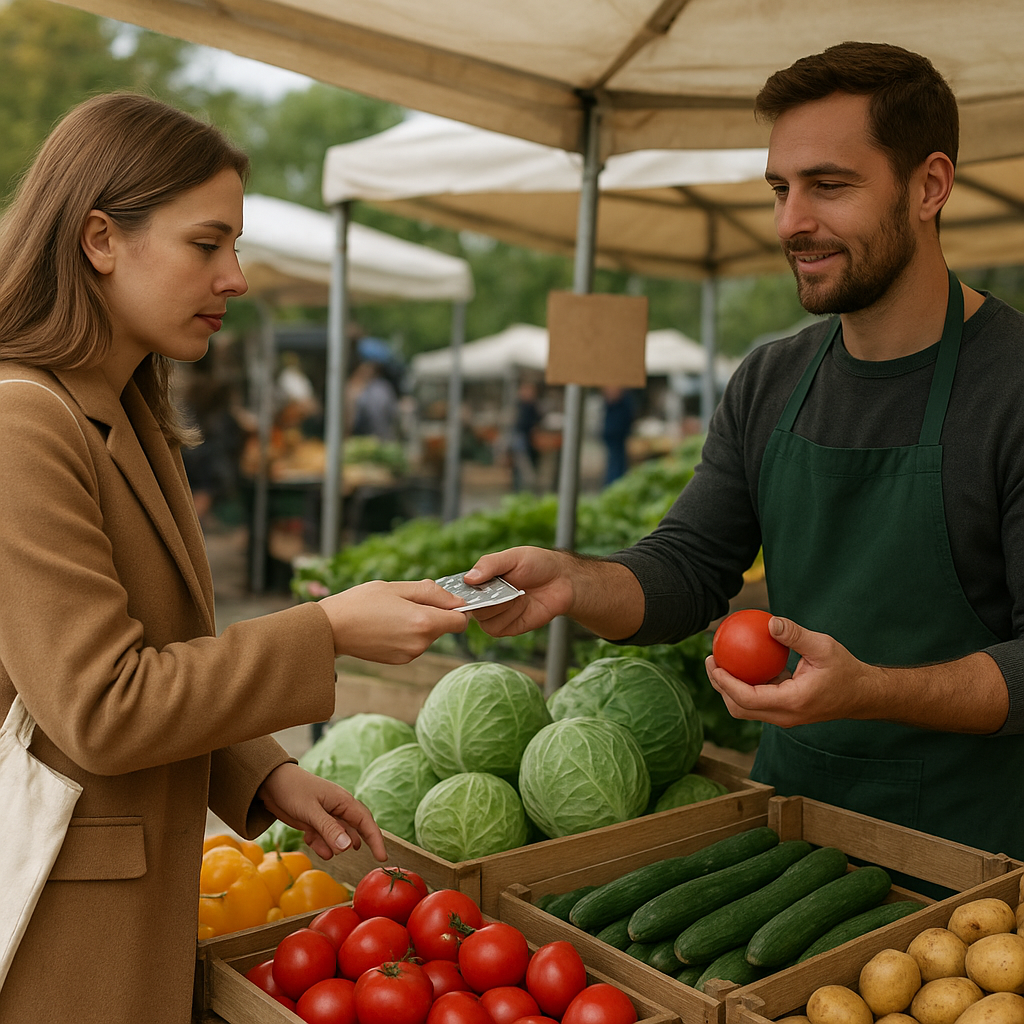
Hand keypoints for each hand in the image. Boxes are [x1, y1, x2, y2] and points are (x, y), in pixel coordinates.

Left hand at [257, 762, 387, 862]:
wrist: (270, 782)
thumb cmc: (293, 790)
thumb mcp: (310, 811)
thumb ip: (329, 829)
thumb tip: (349, 847)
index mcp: (343, 801)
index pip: (366, 822)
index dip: (376, 840)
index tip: (382, 857)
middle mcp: (338, 809)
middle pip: (355, 830)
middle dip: (356, 843)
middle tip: (359, 859)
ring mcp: (327, 816)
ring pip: (338, 837)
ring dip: (331, 845)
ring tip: (317, 841)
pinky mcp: (315, 822)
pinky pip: (324, 838)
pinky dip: (319, 843)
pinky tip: (309, 840)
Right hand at [319, 579, 467, 661]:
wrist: (331, 629)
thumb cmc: (361, 603)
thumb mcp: (397, 587)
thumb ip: (431, 592)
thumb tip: (456, 600)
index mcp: (424, 622)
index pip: (460, 621)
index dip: (455, 608)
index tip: (441, 600)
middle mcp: (421, 643)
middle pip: (443, 627)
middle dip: (433, 613)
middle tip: (405, 601)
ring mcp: (410, 655)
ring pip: (428, 635)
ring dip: (418, 623)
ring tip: (392, 612)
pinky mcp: (400, 661)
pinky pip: (414, 643)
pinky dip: (407, 633)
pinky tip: (387, 625)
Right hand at [463, 547, 573, 635]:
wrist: (562, 580)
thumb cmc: (537, 564)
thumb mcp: (513, 557)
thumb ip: (489, 565)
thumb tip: (468, 578)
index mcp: (480, 581)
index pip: (458, 590)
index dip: (460, 591)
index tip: (471, 587)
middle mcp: (484, 599)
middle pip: (470, 608)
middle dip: (488, 598)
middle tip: (507, 587)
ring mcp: (495, 615)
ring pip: (483, 620)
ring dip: (502, 607)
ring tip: (518, 594)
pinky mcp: (507, 628)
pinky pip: (496, 629)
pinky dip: (509, 617)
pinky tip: (522, 605)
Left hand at [705, 616, 877, 727]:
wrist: (864, 694)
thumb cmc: (846, 668)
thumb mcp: (823, 647)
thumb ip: (795, 635)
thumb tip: (770, 622)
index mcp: (792, 702)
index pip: (747, 698)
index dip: (725, 683)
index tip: (714, 663)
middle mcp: (785, 715)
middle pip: (739, 708)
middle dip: (719, 687)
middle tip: (711, 661)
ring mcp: (784, 716)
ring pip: (746, 708)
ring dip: (729, 689)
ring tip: (719, 662)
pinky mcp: (785, 711)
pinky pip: (758, 701)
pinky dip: (745, 686)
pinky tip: (741, 663)